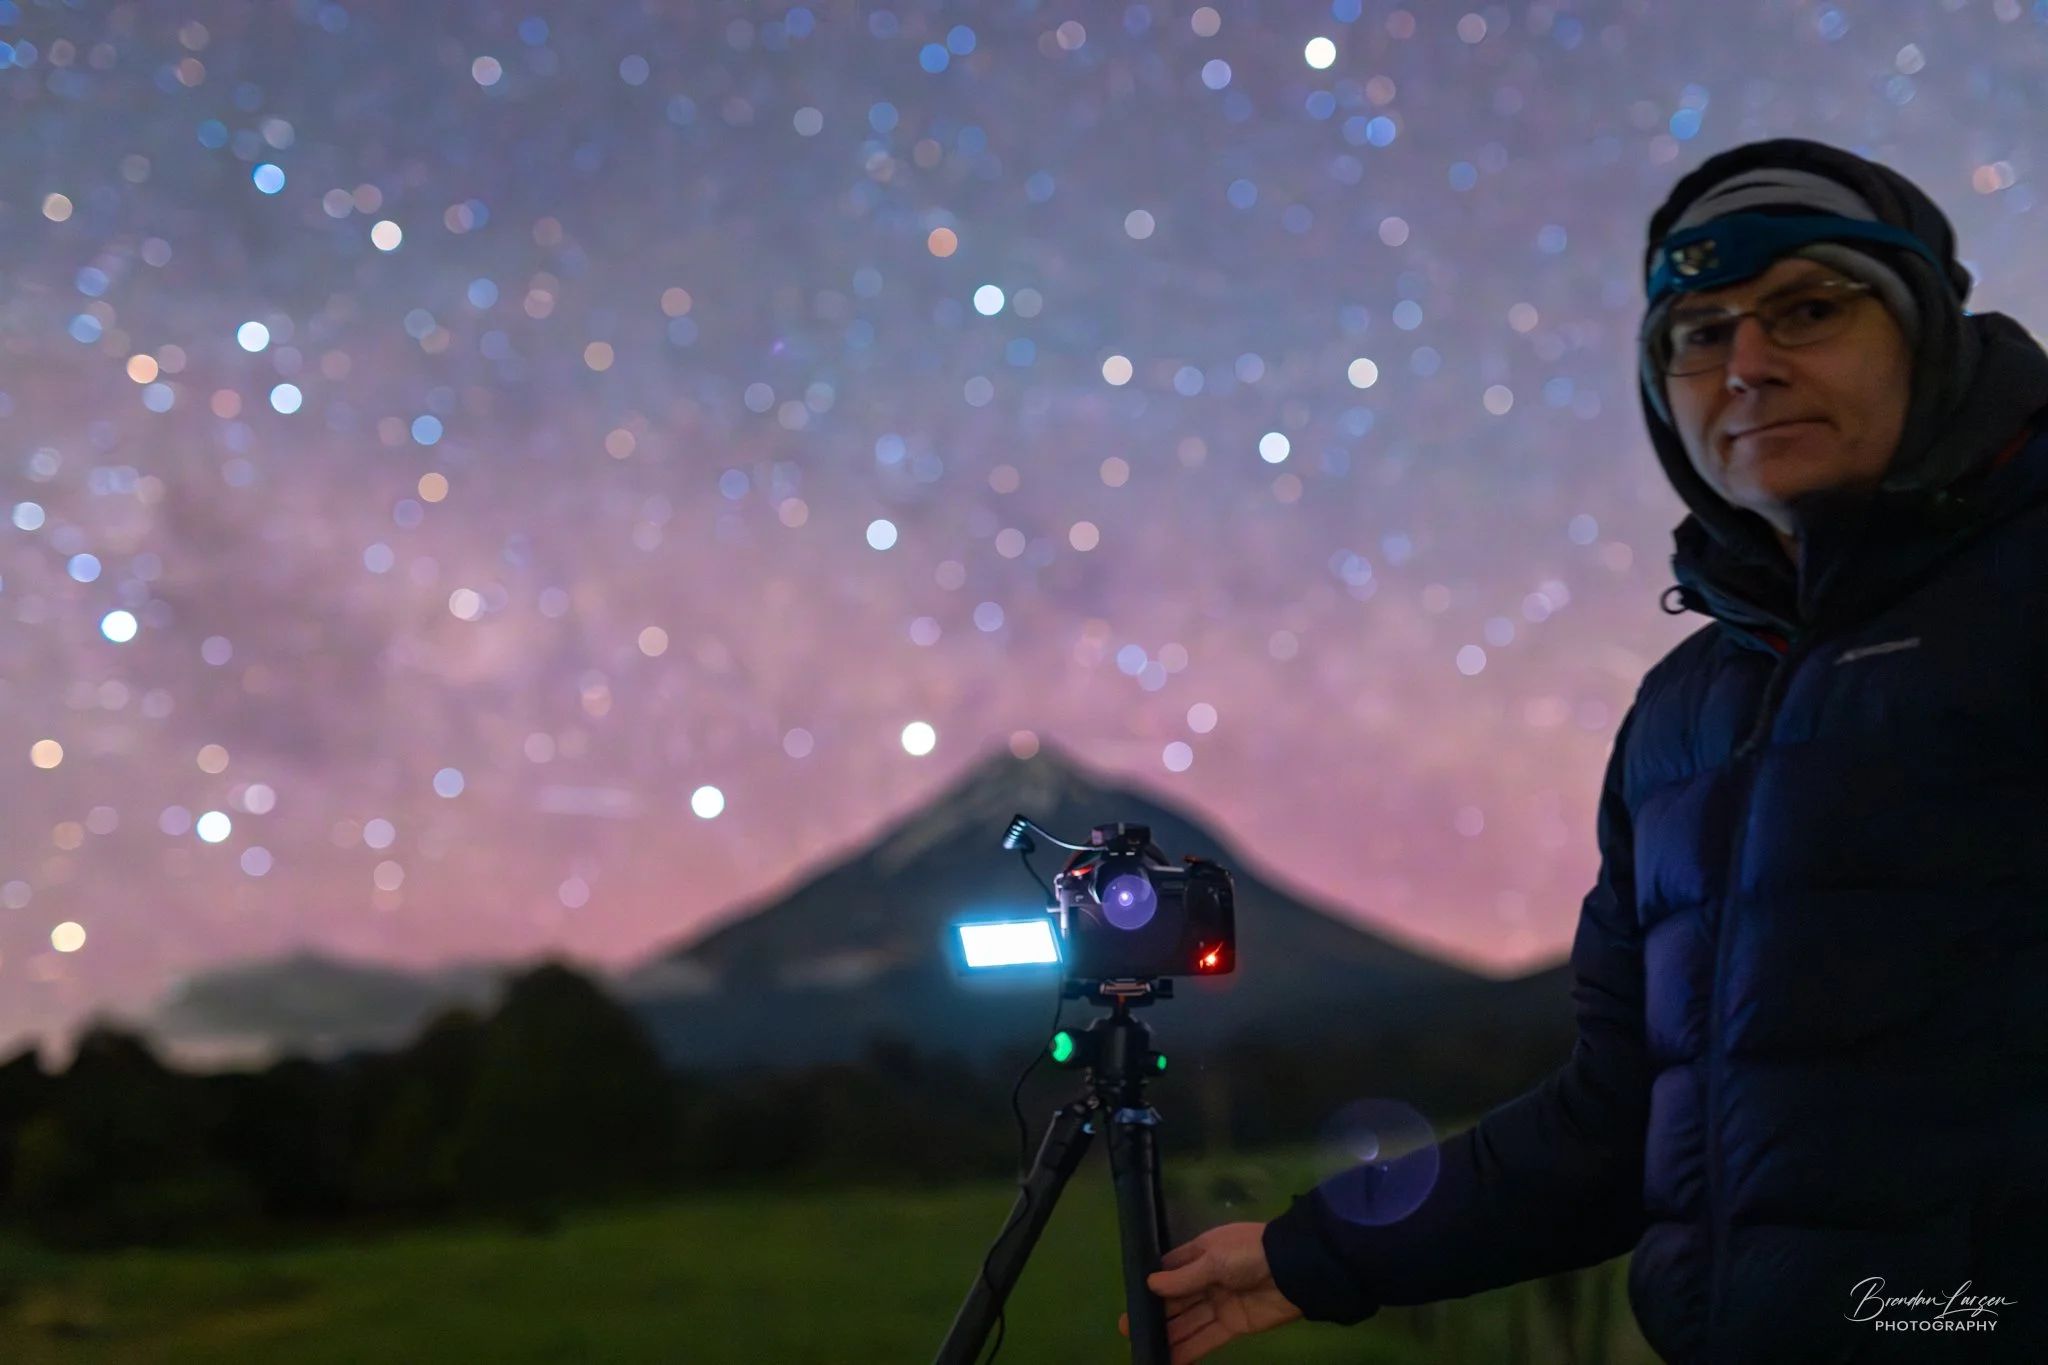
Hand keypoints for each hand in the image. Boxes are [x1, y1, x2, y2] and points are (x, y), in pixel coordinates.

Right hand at [1117, 1221, 1302, 1362]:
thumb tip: (1151, 1284)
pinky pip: (1206, 1339)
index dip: (1152, 1285)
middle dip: (1155, 1314)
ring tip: (1145, 1349)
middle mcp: (1207, 1280)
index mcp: (1201, 1254)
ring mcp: (1219, 1304)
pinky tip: (1170, 1359)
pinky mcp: (1232, 1326)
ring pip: (1188, 1322)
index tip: (1132, 1299)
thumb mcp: (1213, 1259)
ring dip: (1168, 1336)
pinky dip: (1189, 1350)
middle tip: (1128, 1330)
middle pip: (1176, 1300)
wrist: (1293, 1271)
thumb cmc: (1248, 1254)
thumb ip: (1183, 1277)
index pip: (1170, 1271)